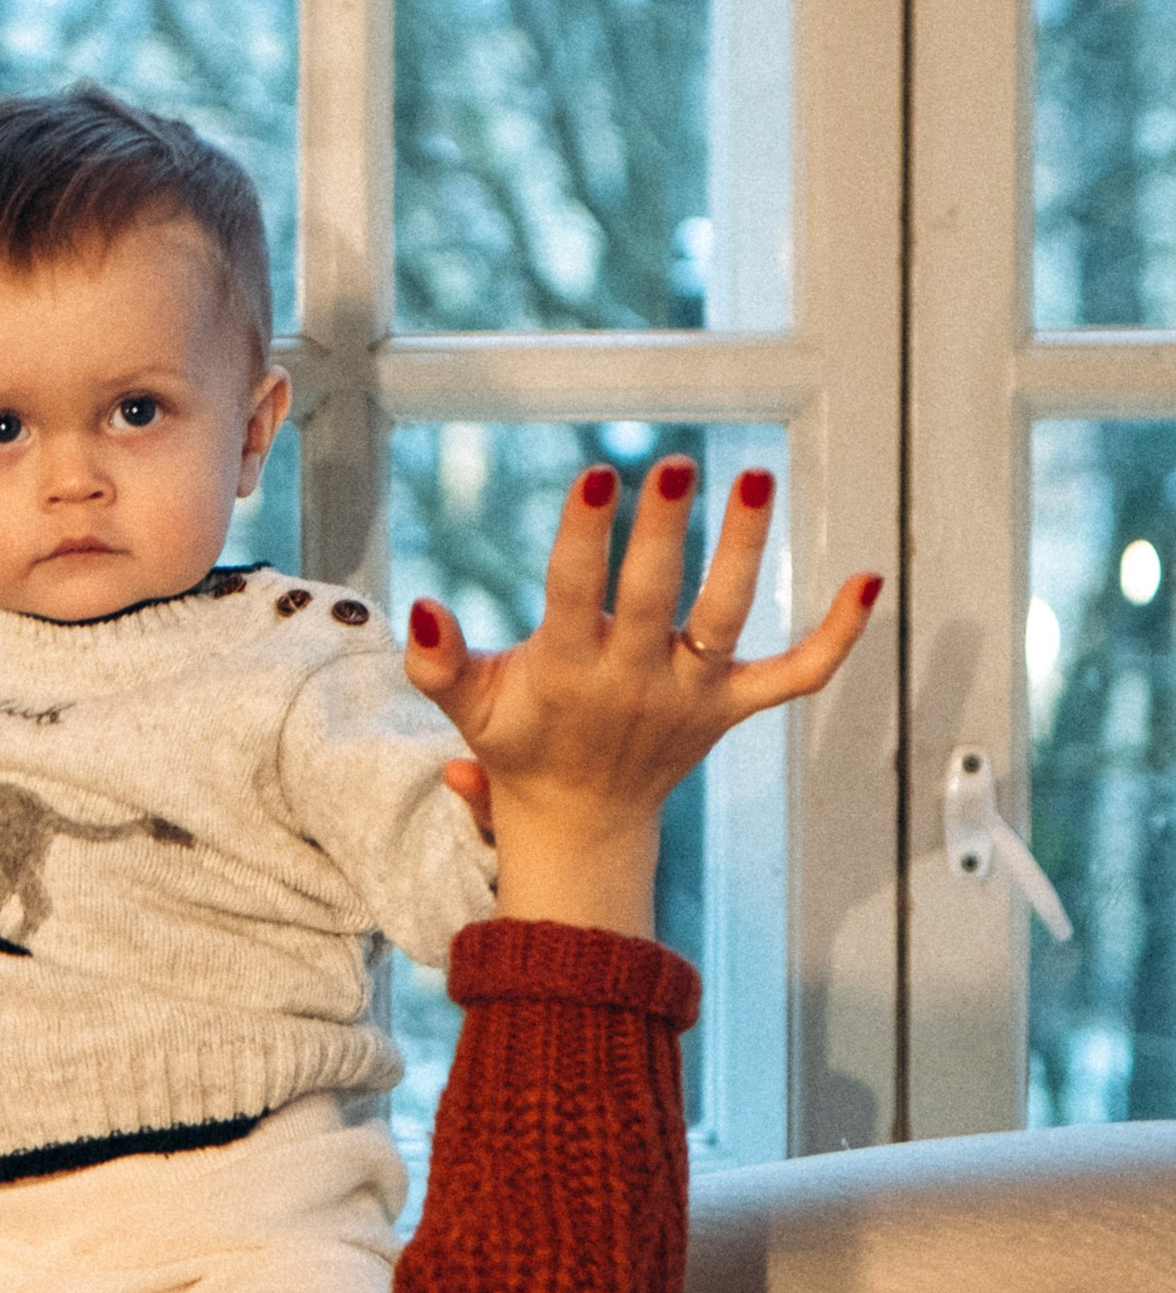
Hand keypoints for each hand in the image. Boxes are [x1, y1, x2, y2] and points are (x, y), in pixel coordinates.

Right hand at [402, 461, 879, 939]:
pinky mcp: (733, 707)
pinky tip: (871, 577)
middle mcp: (635, 682)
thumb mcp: (469, 708)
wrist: (580, 823)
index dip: (584, 539)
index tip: (597, 480)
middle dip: (665, 534)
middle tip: (676, 469)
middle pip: (656, 599)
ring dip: (744, 549)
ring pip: (726, 619)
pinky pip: (797, 674)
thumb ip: (437, 663)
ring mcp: (691, 695)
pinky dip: (839, 636)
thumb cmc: (519, 745)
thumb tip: (420, 608)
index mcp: (568, 673)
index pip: (576, 596)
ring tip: (757, 477)